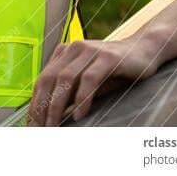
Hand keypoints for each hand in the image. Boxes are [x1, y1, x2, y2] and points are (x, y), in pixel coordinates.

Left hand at [27, 38, 160, 125]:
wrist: (144, 50)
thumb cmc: (113, 69)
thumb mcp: (87, 79)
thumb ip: (70, 91)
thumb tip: (51, 114)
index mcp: (64, 52)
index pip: (43, 78)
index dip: (35, 102)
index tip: (32, 123)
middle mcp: (74, 48)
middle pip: (50, 78)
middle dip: (42, 106)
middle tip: (40, 128)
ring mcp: (90, 50)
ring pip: (66, 79)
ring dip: (57, 105)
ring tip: (54, 124)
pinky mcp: (108, 58)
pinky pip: (90, 79)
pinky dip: (82, 98)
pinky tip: (80, 115)